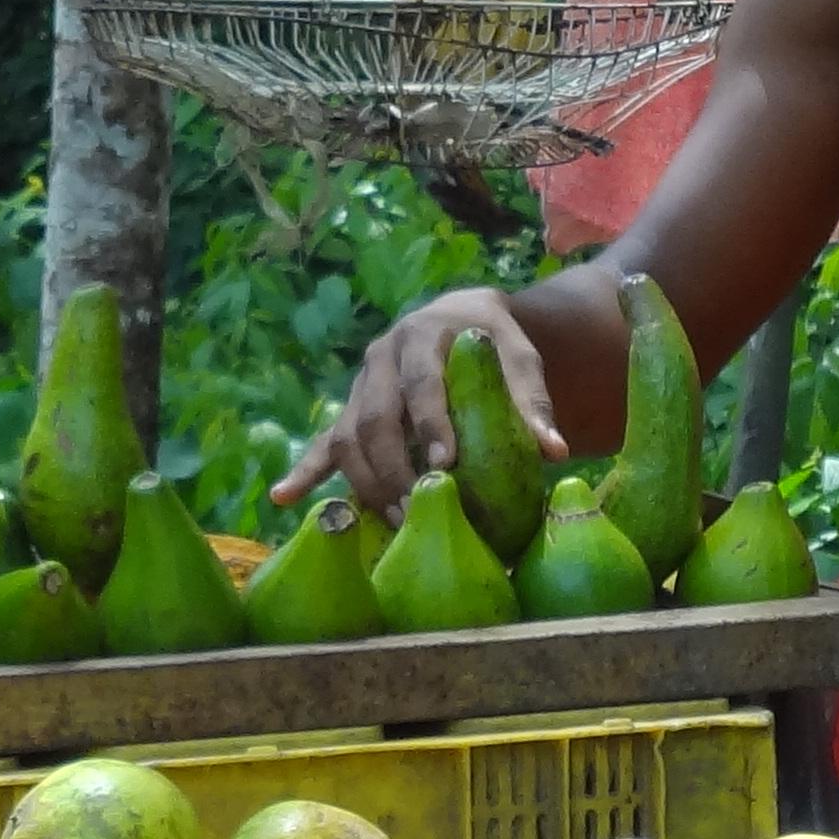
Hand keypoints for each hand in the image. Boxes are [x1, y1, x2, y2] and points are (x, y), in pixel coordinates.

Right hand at [278, 286, 565, 515]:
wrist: (463, 317)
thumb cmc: (495, 345)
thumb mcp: (520, 360)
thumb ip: (532, 403)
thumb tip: (554, 452)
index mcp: (421, 336)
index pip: (421, 384)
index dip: (429, 424)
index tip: (444, 465)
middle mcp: (381, 358)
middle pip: (374, 417)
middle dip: (395, 467)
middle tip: (419, 509)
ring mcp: (359, 385)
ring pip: (347, 437)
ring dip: (367, 482)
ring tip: (394, 521)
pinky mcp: (349, 410)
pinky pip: (322, 441)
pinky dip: (305, 471)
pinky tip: (284, 498)